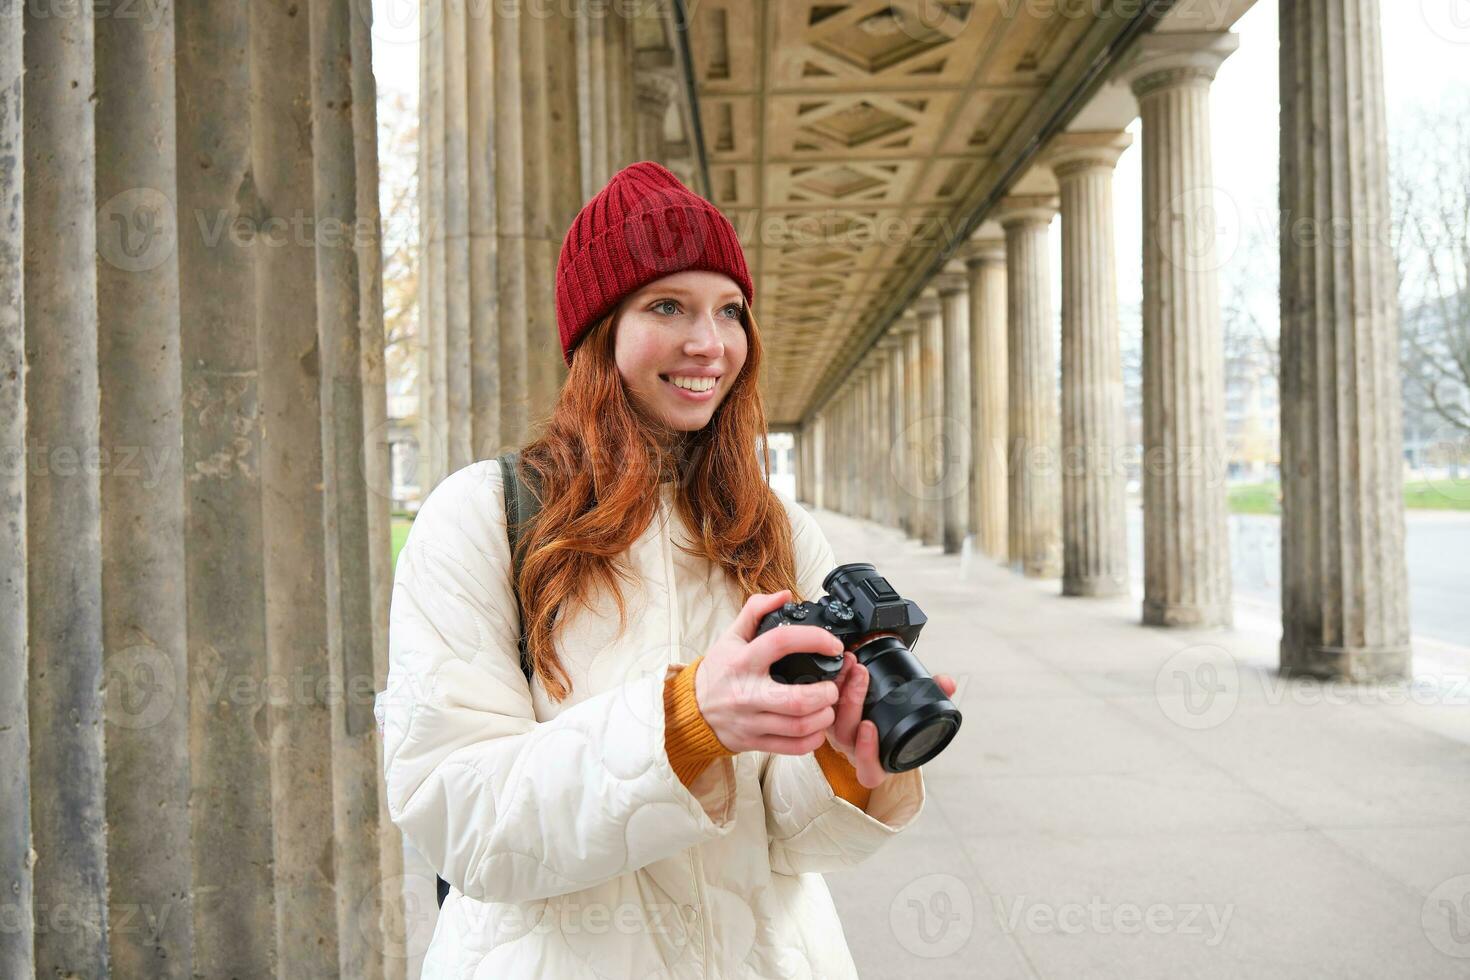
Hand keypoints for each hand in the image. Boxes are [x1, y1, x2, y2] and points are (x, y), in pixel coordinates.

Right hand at [693, 590, 843, 754]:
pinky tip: (817, 727)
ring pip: (799, 726)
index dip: (814, 640)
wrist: (692, 709)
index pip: (781, 643)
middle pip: (797, 699)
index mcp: (743, 661)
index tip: (832, 644)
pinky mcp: (755, 742)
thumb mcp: (731, 636)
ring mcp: (751, 721)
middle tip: (833, 685)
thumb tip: (784, 595)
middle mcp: (747, 692)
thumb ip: (756, 611)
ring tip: (828, 705)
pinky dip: (813, 739)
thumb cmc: (717, 671)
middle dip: (826, 693)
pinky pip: (792, 747)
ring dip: (824, 716)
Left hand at [824, 652, 957, 788]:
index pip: (869, 769)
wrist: (878, 717)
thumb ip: (935, 699)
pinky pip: (823, 704)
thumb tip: (947, 683)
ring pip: (831, 719)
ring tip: (853, 665)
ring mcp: (838, 735)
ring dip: (841, 688)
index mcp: (877, 763)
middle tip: (862, 675)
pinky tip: (842, 665)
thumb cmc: (897, 726)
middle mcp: (855, 751)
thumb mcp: (919, 716)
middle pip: (845, 735)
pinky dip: (833, 683)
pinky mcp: (827, 717)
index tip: (870, 726)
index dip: (867, 752)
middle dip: (853, 702)